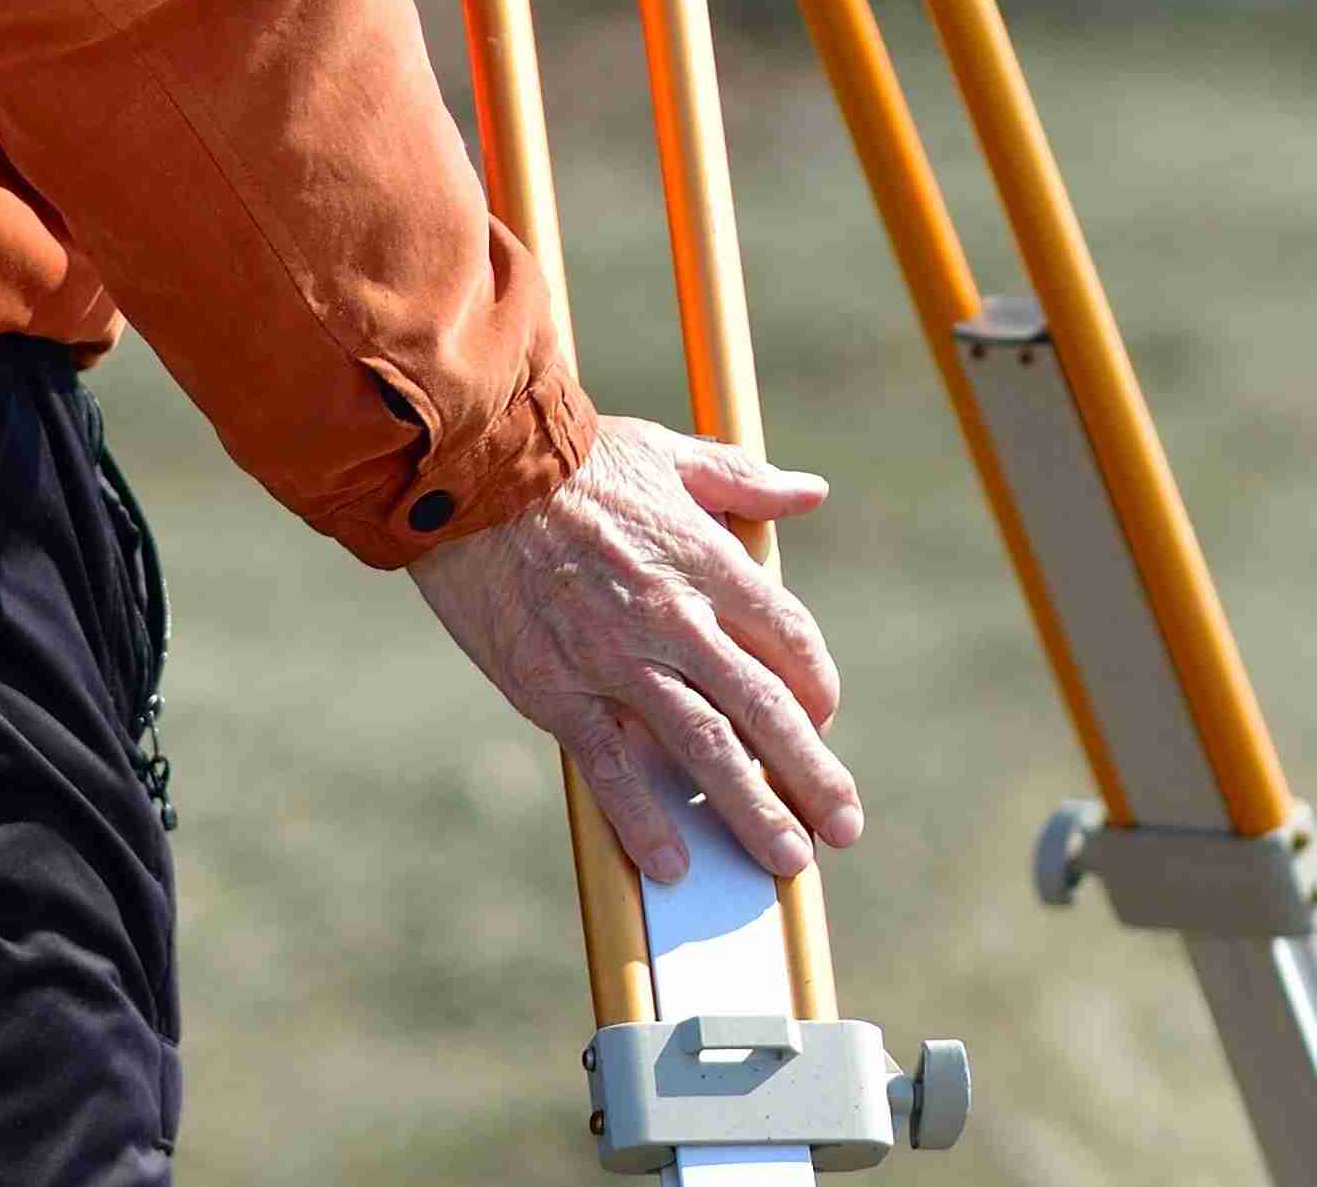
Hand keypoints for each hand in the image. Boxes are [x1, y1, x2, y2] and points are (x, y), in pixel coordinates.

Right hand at [405, 414, 858, 886]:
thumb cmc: (570, 459)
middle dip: (811, 773)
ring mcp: (617, 662)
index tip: (824, 715)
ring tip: (787, 860)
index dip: (815, 684)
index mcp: (709, 561)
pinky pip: (611, 766)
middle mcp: (676, 618)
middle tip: (844, 826)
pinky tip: (672, 863)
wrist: (471, 475)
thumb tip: (809, 492)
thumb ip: (744, 483)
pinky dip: (643, 818)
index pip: (788, 639)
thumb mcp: (670, 455)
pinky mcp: (557, 692)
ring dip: (750, 810)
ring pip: (703, 748)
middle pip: (764, 708)